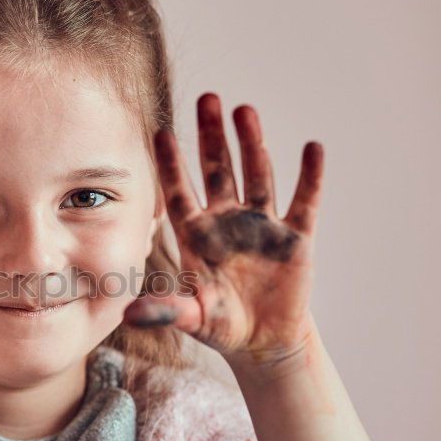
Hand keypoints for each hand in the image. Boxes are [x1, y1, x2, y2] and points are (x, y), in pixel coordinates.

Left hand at [125, 93, 323, 367]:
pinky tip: (312, 149)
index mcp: (197, 236)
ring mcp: (262, 226)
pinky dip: (310, 177)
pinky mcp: (295, 238)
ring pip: (257, 176)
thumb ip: (164, 311)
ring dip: (252, 145)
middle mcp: (227, 222)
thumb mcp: (191, 317)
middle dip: (213, 137)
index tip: (160, 132)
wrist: (262, 342)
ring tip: (245, 111)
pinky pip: (304, 202)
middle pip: (218, 171)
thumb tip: (127, 315)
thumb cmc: (220, 325)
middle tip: (207, 98)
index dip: (171, 165)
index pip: (179, 193)